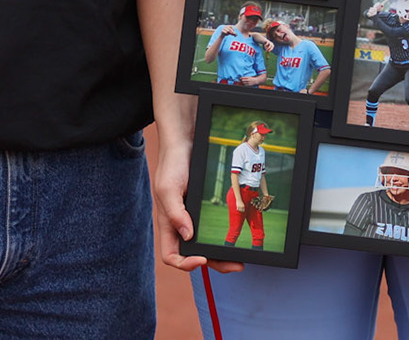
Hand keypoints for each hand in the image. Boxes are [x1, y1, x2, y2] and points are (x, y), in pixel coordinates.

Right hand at [152, 133, 241, 274]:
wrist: (184, 142)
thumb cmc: (172, 164)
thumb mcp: (168, 188)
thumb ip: (175, 213)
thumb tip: (188, 235)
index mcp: (168, 225)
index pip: (172, 255)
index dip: (186, 263)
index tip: (203, 259)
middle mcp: (181, 224)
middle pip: (195, 254)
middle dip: (215, 263)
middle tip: (236, 265)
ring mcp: (193, 217)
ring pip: (207, 244)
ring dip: (222, 254)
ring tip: (240, 257)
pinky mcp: (204, 208)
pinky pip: (213, 228)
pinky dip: (224, 235)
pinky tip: (237, 235)